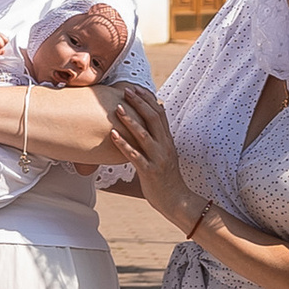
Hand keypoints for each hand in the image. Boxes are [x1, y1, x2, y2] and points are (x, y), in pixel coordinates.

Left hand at [109, 90, 202, 234]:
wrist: (176, 200)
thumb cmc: (166, 178)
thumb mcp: (165, 154)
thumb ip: (158, 140)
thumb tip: (148, 127)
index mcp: (168, 141)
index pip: (160, 114)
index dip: (148, 99)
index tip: (135, 88)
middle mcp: (165, 146)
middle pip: (153, 119)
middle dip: (139, 103)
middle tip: (126, 91)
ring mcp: (158, 158)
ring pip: (144, 135)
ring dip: (130, 120)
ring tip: (117, 108)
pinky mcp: (149, 171)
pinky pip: (134, 155)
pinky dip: (123, 144)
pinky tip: (112, 135)